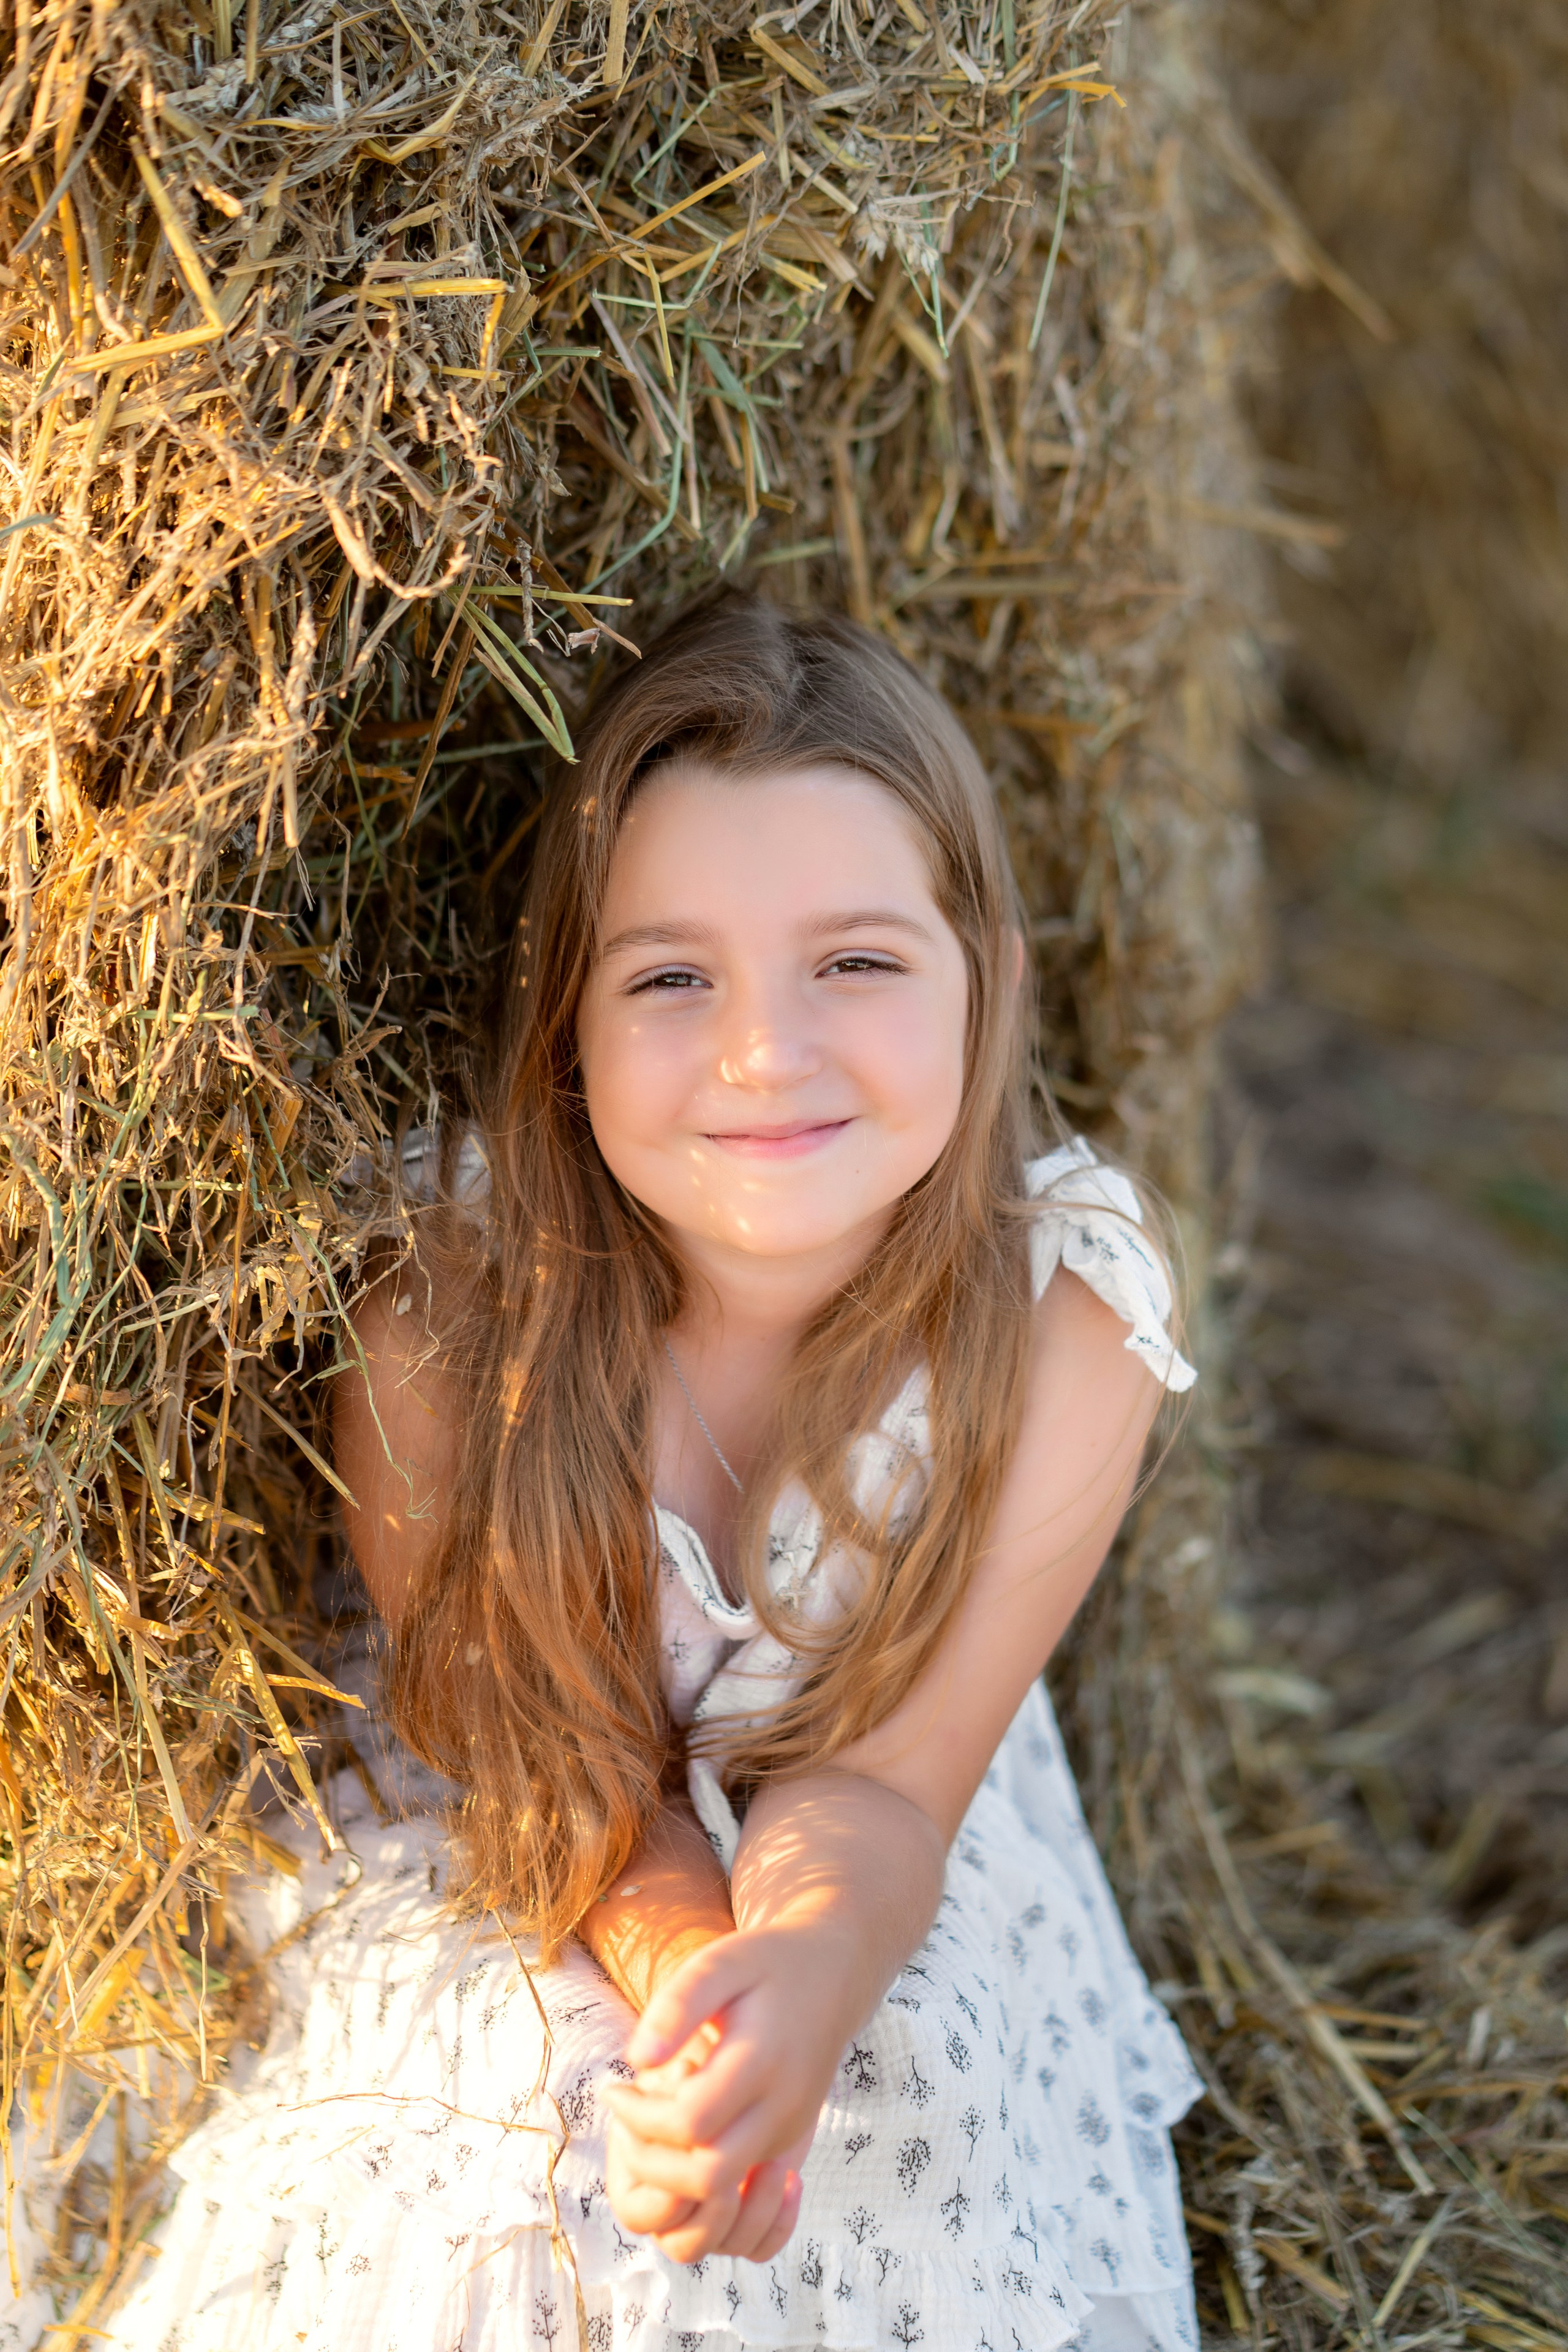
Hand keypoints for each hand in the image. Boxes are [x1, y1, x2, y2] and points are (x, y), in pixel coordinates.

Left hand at [601, 1924, 854, 2262]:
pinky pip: (742, 2189)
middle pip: (708, 2179)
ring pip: (724, 2196)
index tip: (614, 2089)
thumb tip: (639, 2060)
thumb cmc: (764, 1963)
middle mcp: (783, 2107)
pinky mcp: (788, 2143)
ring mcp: (789, 2132)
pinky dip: (701, 2182)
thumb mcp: (720, 1961)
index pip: (689, 2123)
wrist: (832, 1973)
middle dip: (651, 2163)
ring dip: (672, 2179)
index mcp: (762, 2060)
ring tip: (646, 2131)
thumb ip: (678, 2004)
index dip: (639, 2117)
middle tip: (623, 2122)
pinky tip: (678, 2137)